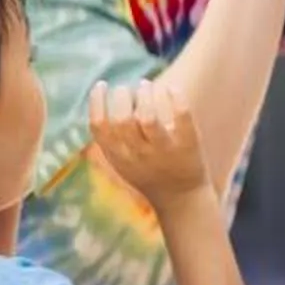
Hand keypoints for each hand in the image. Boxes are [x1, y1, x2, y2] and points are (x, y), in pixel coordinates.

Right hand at [88, 80, 210, 206]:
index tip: (102, 84)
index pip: (99, 127)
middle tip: (129, 89)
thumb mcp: (122, 161)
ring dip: (145, 94)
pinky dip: (175, 96)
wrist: (181, 199)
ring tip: (147, 86)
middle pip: (122, 119)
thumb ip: (111, 137)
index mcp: (119, 157)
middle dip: (123, 96)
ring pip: (148, 117)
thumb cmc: (149, 172)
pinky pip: (181, 116)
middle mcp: (139, 155)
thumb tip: (102, 93)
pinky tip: (172, 88)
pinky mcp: (188, 145)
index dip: (96, 102)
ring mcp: (164, 152)